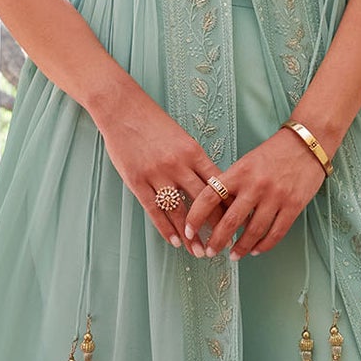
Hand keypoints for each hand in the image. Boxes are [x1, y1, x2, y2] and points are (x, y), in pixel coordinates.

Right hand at [100, 88, 233, 247]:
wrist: (122, 108)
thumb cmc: (153, 123)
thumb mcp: (182, 138)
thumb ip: (195, 161)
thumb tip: (213, 185)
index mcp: (193, 152)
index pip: (218, 185)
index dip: (229, 206)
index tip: (238, 223)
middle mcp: (178, 165)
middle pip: (203, 202)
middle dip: (215, 227)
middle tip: (223, 246)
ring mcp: (157, 174)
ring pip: (179, 211)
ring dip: (190, 235)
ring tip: (199, 252)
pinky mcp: (137, 181)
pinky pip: (154, 210)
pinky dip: (165, 229)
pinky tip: (174, 242)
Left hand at [181, 128, 326, 258]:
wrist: (307, 144)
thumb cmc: (273, 153)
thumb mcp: (246, 162)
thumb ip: (232, 184)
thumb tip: (216, 210)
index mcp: (239, 172)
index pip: (210, 197)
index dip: (196, 216)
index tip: (188, 231)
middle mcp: (256, 185)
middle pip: (230, 221)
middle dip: (217, 241)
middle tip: (209, 252)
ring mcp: (276, 197)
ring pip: (253, 231)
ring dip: (241, 247)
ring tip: (233, 256)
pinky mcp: (294, 205)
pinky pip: (276, 232)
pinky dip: (264, 245)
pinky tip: (255, 250)